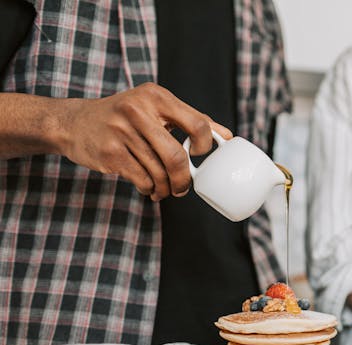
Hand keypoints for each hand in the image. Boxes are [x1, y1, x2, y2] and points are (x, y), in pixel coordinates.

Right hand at [56, 82, 231, 200]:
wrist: (73, 122)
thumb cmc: (124, 117)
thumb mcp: (155, 107)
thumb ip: (191, 119)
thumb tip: (228, 137)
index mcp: (156, 96)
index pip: (198, 123)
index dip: (206, 145)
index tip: (199, 155)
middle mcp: (138, 110)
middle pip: (177, 156)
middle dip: (184, 180)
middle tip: (183, 188)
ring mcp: (121, 131)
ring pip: (159, 172)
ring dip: (166, 188)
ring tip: (164, 190)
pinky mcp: (110, 152)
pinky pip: (142, 179)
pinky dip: (149, 189)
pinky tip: (148, 187)